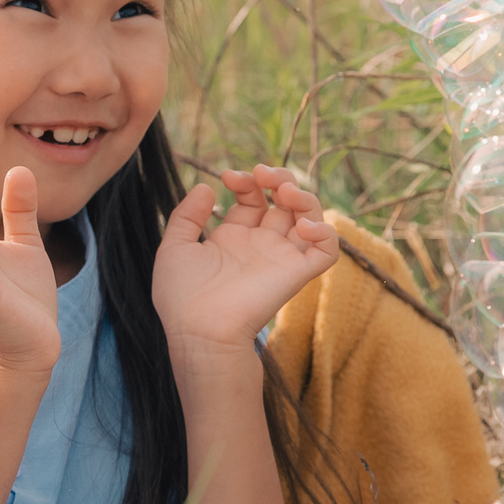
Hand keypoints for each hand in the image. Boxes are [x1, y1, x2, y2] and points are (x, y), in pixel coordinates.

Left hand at [152, 165, 338, 358]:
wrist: (199, 330)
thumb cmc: (182, 297)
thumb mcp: (175, 248)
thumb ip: (186, 216)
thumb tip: (207, 188)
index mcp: (233, 239)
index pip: (253, 199)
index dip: (247, 181)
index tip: (228, 176)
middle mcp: (260, 246)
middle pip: (285, 202)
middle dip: (279, 178)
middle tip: (263, 173)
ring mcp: (280, 258)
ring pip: (311, 218)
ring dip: (304, 196)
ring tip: (284, 191)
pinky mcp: (298, 273)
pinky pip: (327, 251)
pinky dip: (325, 232)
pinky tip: (303, 225)